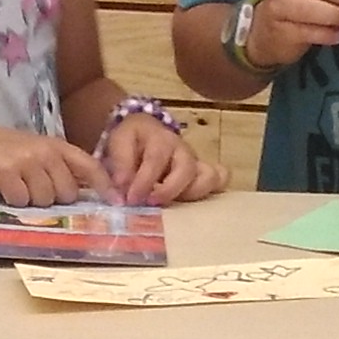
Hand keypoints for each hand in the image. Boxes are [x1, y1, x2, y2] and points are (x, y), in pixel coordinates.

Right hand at [0, 123, 109, 206]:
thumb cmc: (6, 150)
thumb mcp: (38, 151)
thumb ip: (61, 167)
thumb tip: (86, 192)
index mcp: (57, 146)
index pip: (89, 166)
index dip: (104, 186)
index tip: (116, 202)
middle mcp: (45, 152)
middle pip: (67, 193)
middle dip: (54, 198)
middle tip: (34, 187)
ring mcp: (27, 162)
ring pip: (45, 200)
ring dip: (32, 200)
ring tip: (18, 185)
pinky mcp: (7, 174)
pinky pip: (22, 201)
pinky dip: (14, 200)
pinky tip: (5, 188)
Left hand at [99, 112, 227, 205]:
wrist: (144, 131)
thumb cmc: (132, 139)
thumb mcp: (119, 143)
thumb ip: (120, 165)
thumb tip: (122, 190)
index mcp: (162, 139)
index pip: (156, 160)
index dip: (145, 181)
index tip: (131, 199)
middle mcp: (183, 151)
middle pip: (188, 169)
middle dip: (169, 190)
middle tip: (151, 203)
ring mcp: (197, 164)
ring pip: (210, 177)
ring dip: (192, 195)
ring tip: (172, 206)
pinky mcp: (202, 176)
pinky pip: (219, 182)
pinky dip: (211, 193)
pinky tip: (193, 207)